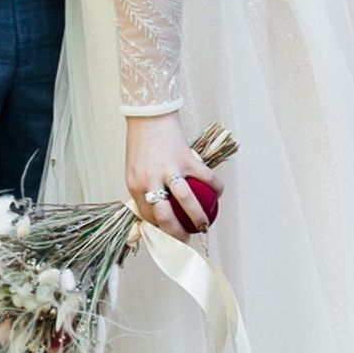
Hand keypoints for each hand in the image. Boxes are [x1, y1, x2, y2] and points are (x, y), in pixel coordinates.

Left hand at [126, 113, 219, 236]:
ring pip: (186, 201)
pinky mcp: (185, 157)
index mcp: (135, 184)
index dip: (160, 231)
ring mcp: (168, 168)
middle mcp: (150, 179)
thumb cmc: (142, 142)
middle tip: (188, 238)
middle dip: (178, 234)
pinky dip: (215, 187)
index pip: (148, 217)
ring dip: (198, 217)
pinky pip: (205, 177)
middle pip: (165, 216)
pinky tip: (218, 193)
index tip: (170, 236)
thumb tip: (157, 210)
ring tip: (205, 224)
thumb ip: (144, 189)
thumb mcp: (135, 169)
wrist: (149, 114)